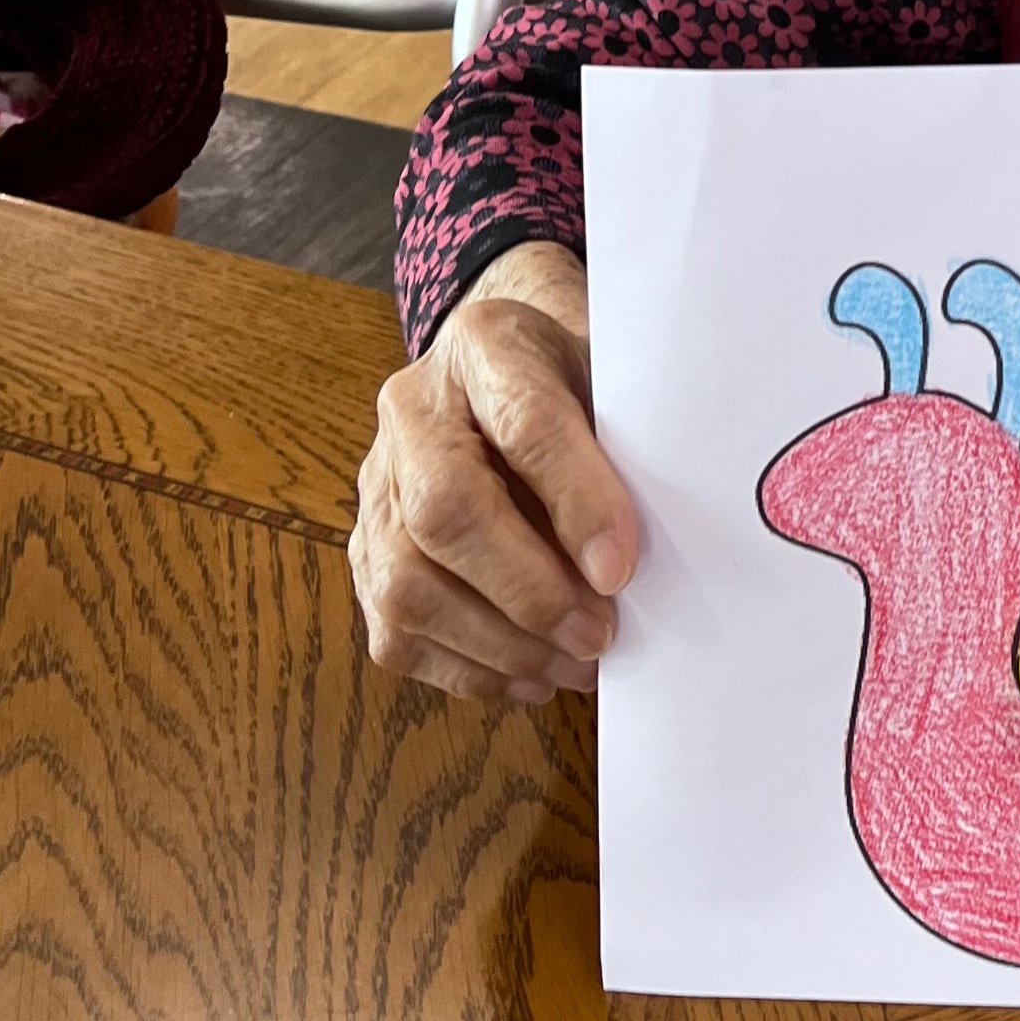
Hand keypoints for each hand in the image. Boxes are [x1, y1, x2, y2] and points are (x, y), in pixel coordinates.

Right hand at [349, 242, 638, 705]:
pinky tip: (530, 675)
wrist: (502, 361)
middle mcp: (412, 410)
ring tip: (574, 663)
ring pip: (405, 583)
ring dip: (498, 644)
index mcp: (485, 345)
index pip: (523, 422)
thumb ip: (630, 440)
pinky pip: (394, 630)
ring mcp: (377, 483)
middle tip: (599, 634)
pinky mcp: (365, 548)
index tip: (621, 568)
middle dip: (528, 590)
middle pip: (444, 510)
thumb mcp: (612, 375)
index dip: (575, 501)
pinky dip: (467, 669)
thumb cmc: (577, 377)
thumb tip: (654, 553)